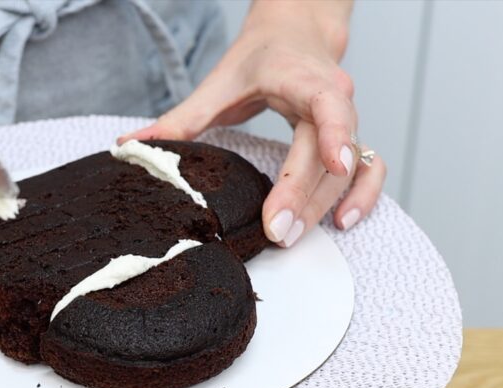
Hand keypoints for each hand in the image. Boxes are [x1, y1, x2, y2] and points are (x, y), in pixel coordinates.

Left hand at [121, 1, 385, 246]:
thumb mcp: (218, 82)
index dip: (335, 135)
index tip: (335, 165)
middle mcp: (334, 101)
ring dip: (324, 206)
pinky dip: (364, 195)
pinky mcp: (352, 140)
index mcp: (303, 80)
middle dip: (303, 195)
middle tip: (277, 232)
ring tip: (294, 237)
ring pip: (350, 170)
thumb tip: (131, 145)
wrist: (296, 35)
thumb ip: (180, 119)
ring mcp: (348, 122)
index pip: (328, 105)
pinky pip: (372, 170)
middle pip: (328, 154)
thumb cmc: (262, 57)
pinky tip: (342, 222)